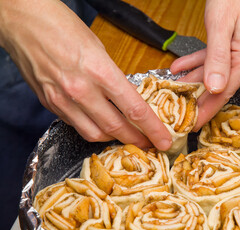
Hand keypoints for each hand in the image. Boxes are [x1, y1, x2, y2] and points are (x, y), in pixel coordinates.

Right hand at [0, 0, 171, 149]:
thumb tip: (125, 98)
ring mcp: (63, 100)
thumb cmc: (62, 26)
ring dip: (114, 138)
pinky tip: (100, 125)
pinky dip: (92, 129)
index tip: (163, 140)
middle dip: (137, 139)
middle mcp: (81, 90)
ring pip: (95, 134)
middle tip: (148, 144)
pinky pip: (76, 125)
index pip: (135, 110)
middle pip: (117, 127)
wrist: (23, 21)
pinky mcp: (50, 104)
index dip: (153, 129)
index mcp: (100, 72)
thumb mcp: (100, 49)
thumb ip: (112, 77)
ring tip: (126, 136)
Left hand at [170, 0, 239, 130]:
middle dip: (199, 96)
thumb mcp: (220, 25)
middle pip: (221, 84)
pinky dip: (201, 62)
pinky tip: (183, 66)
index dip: (208, 109)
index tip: (195, 124)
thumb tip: (214, 88)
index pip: (225, 91)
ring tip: (176, 86)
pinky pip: (218, 58)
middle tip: (182, 111)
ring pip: (217, 71)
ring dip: (196, 77)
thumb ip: (217, 58)